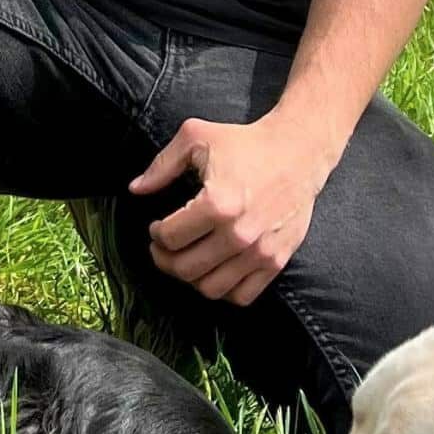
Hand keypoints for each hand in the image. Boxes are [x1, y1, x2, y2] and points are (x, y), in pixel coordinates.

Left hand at [127, 113, 329, 306]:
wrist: (298, 151)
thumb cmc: (246, 142)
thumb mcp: (196, 137)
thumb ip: (162, 165)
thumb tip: (136, 189)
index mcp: (217, 203)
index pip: (170, 238)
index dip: (156, 234)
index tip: (156, 227)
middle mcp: (239, 233)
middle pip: (186, 269)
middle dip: (165, 260)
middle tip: (163, 249)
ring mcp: (260, 251)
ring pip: (211, 288)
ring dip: (191, 278)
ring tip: (187, 260)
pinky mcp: (277, 260)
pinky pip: (242, 296)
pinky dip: (223, 291)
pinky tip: (215, 270)